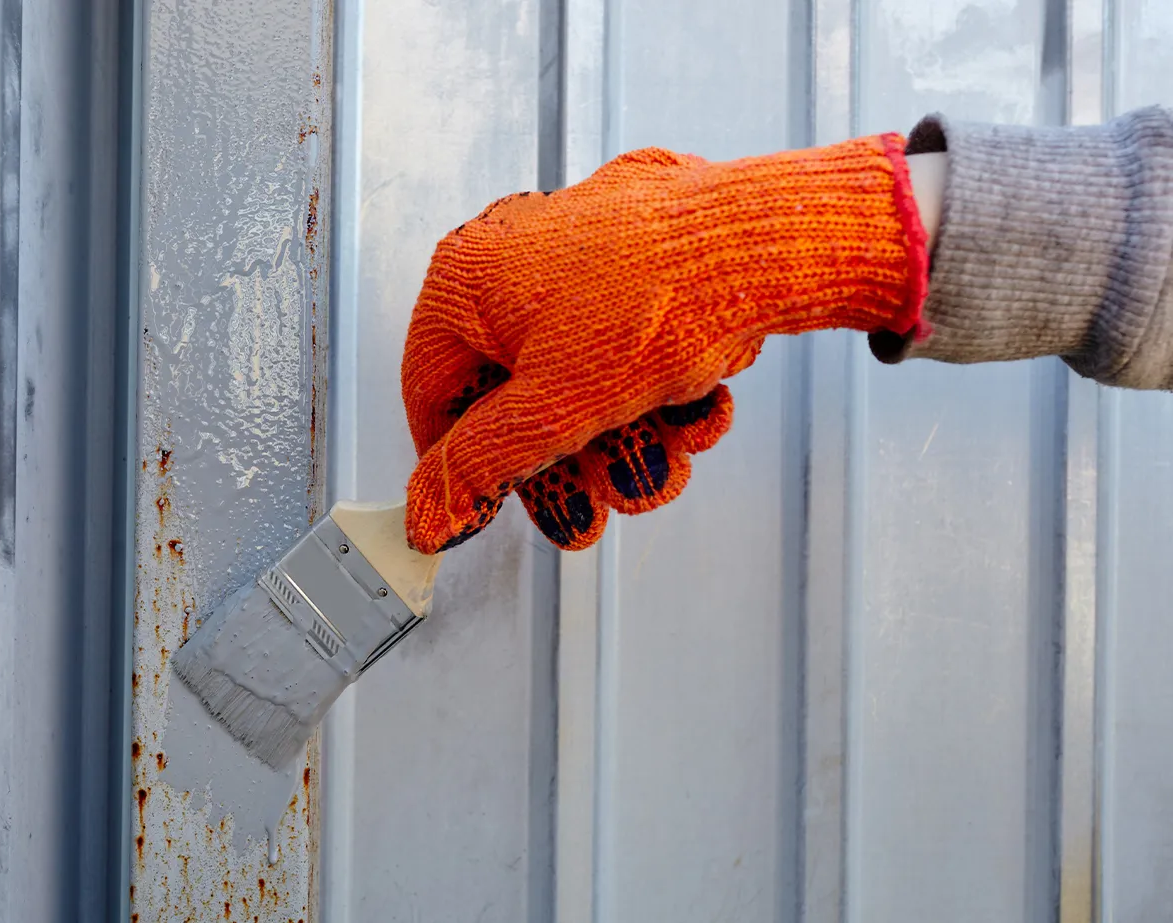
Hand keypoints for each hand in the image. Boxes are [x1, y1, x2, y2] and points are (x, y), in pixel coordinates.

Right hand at [402, 135, 929, 552]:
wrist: (770, 245)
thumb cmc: (657, 303)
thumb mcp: (551, 411)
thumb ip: (480, 467)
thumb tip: (427, 515)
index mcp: (467, 280)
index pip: (431, 396)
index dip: (462, 464)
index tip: (494, 507)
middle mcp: (513, 255)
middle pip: (521, 396)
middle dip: (573, 462)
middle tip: (604, 503)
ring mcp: (580, 249)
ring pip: (582, 378)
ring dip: (628, 438)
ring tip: (672, 455)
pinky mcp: (641, 253)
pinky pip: (629, 342)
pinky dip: (660, 389)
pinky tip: (699, 408)